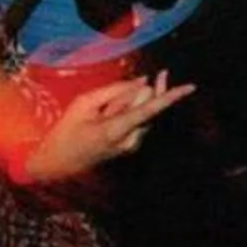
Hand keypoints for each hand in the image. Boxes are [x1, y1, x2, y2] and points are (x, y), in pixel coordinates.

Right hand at [22, 72, 197, 184]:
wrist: (56, 165)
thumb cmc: (65, 131)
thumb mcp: (83, 104)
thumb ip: (115, 91)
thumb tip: (145, 81)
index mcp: (115, 130)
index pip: (150, 109)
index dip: (171, 97)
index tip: (191, 87)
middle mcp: (130, 141)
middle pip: (148, 105)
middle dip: (134, 95)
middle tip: (107, 104)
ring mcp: (132, 147)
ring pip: (144, 113)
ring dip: (128, 105)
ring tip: (101, 115)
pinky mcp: (132, 147)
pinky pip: (139, 121)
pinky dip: (127, 113)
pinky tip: (106, 119)